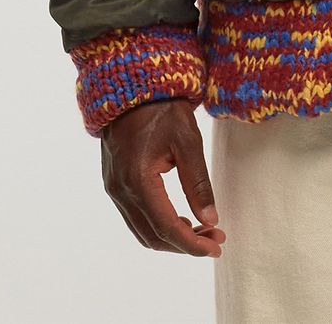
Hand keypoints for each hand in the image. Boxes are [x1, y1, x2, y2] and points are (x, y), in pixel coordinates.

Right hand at [100, 98, 225, 256]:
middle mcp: (121, 191)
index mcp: (138, 181)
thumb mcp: (187, 140)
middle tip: (215, 239)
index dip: (192, 243)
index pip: (166, 227)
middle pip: (152, 236)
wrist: (132, 86)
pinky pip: (136, 217)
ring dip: (172, 237)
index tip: (217, 246)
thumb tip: (211, 219)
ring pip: (142, 230)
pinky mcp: (115, 183)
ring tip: (203, 231)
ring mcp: (114, 188)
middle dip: (185, 243)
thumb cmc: (162, 108)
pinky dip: (158, 225)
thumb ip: (198, 182)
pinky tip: (181, 219)